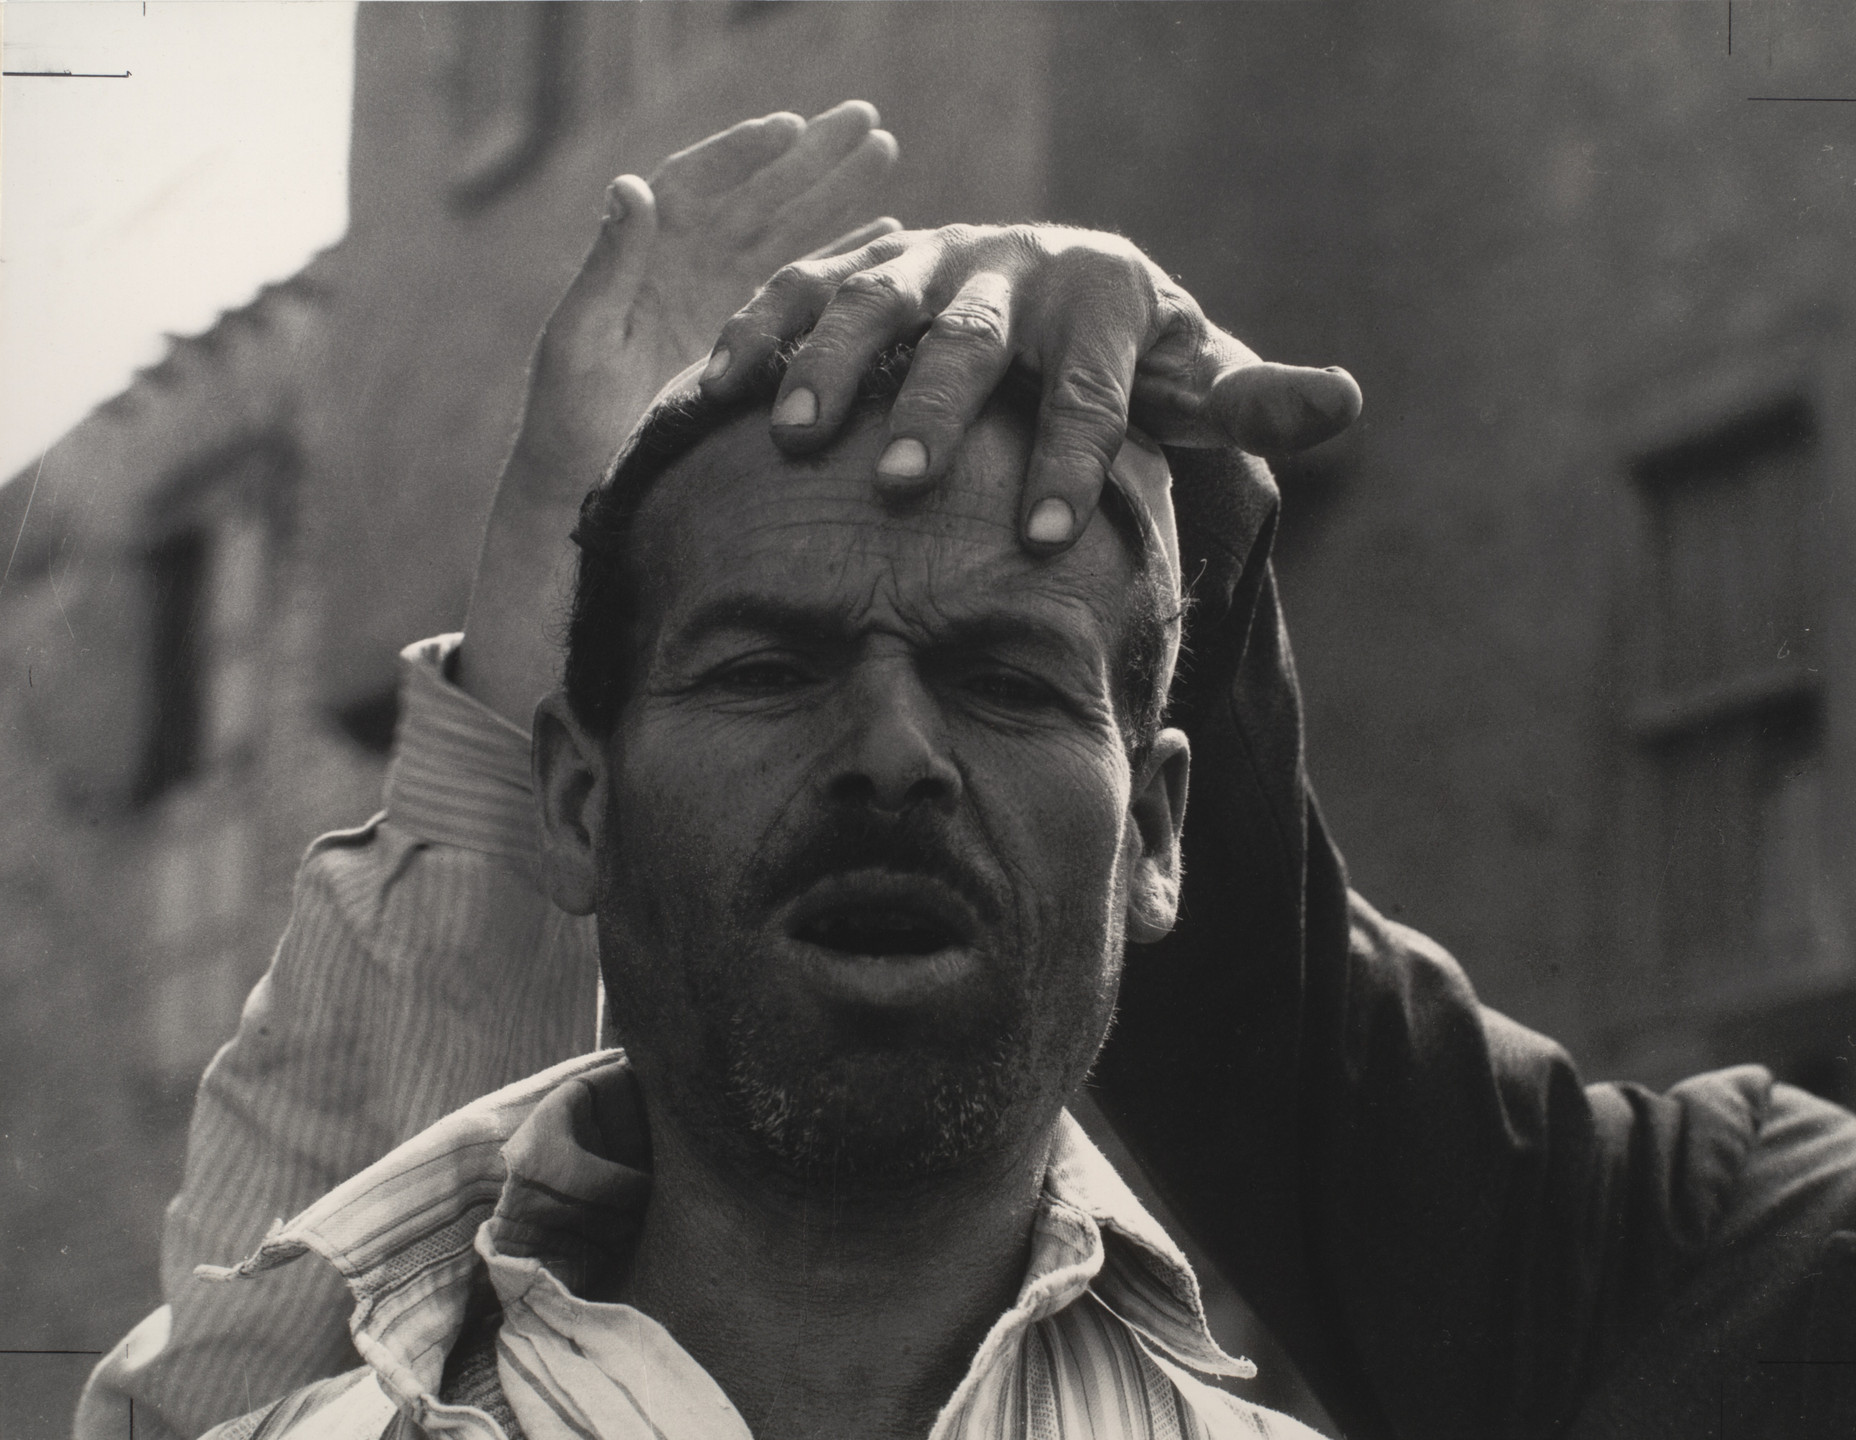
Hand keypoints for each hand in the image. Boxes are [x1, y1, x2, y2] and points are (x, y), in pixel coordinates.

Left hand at [458, 102, 899, 726]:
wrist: (582, 498)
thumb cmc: (570, 428)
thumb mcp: (581, 344)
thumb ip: (608, 268)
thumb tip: (631, 184)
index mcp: (644, 264)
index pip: (694, 188)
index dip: (741, 154)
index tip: (792, 127)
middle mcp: (686, 279)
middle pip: (753, 202)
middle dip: (806, 162)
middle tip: (866, 124)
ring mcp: (721, 315)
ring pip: (785, 242)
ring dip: (834, 202)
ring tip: (888, 163)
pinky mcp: (748, 359)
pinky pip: (802, 300)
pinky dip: (842, 270)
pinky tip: (889, 252)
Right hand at [699, 224, 1360, 549]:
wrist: (1055, 280)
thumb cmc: (1129, 356)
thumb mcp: (1193, 375)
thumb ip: (1253, 399)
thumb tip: (1344, 404)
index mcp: (1103, 301)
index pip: (1093, 389)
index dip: (1071, 458)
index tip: (1045, 540)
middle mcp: (1011, 267)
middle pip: (973, 337)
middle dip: (934, 407)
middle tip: (898, 481)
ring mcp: (930, 257)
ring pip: (876, 295)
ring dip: (833, 362)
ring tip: (795, 435)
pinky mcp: (866, 261)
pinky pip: (802, 284)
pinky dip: (760, 331)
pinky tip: (716, 395)